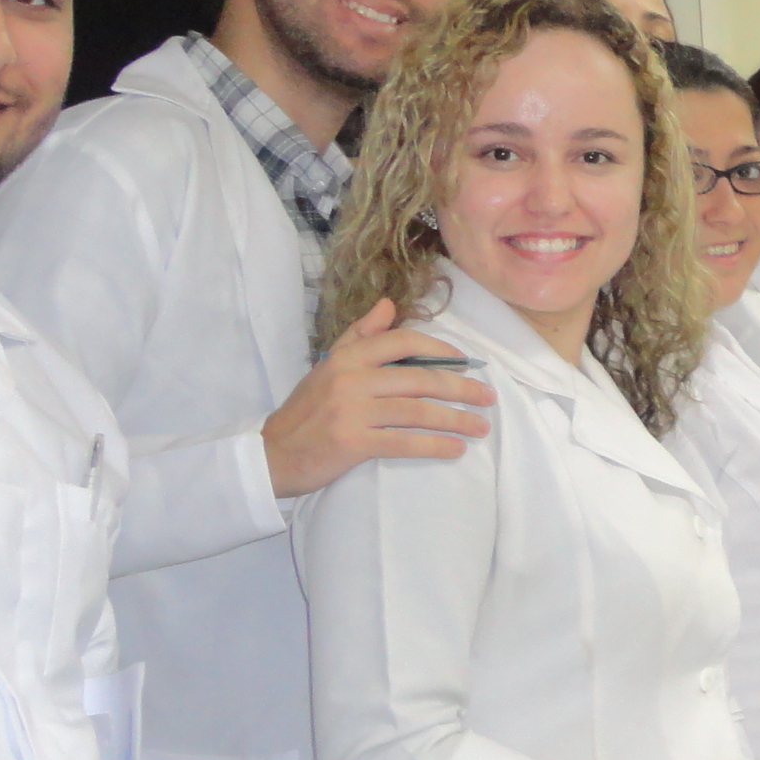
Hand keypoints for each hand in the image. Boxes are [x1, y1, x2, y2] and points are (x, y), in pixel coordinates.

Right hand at [263, 298, 494, 498]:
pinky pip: (404, 442)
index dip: (440, 351)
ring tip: (481, 427)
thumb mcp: (327, 366)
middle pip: (419, 379)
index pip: (402, 342)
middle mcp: (350, 379)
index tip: (466, 362)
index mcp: (346, 357)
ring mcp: (351, 411)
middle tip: (488, 397)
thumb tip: (388, 305)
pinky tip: (456, 449)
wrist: (272, 454)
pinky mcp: (353, 442)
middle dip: (460, 388)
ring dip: (456, 419)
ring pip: (417, 411)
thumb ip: (359, 336)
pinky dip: (434, 445)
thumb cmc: (306, 412)